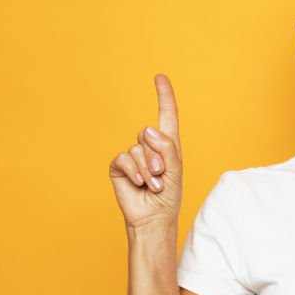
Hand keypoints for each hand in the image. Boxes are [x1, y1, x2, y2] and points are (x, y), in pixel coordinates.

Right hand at [109, 74, 182, 228]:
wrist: (153, 217)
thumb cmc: (168, 196)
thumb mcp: (175, 170)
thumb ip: (166, 147)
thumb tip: (147, 129)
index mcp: (167, 145)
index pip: (166, 115)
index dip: (164, 96)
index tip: (160, 76)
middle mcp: (149, 146)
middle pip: (149, 133)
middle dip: (158, 156)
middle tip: (161, 176)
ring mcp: (133, 156)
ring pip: (138, 148)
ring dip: (148, 168)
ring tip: (153, 185)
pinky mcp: (119, 166)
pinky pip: (124, 157)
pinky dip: (134, 171)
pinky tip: (140, 183)